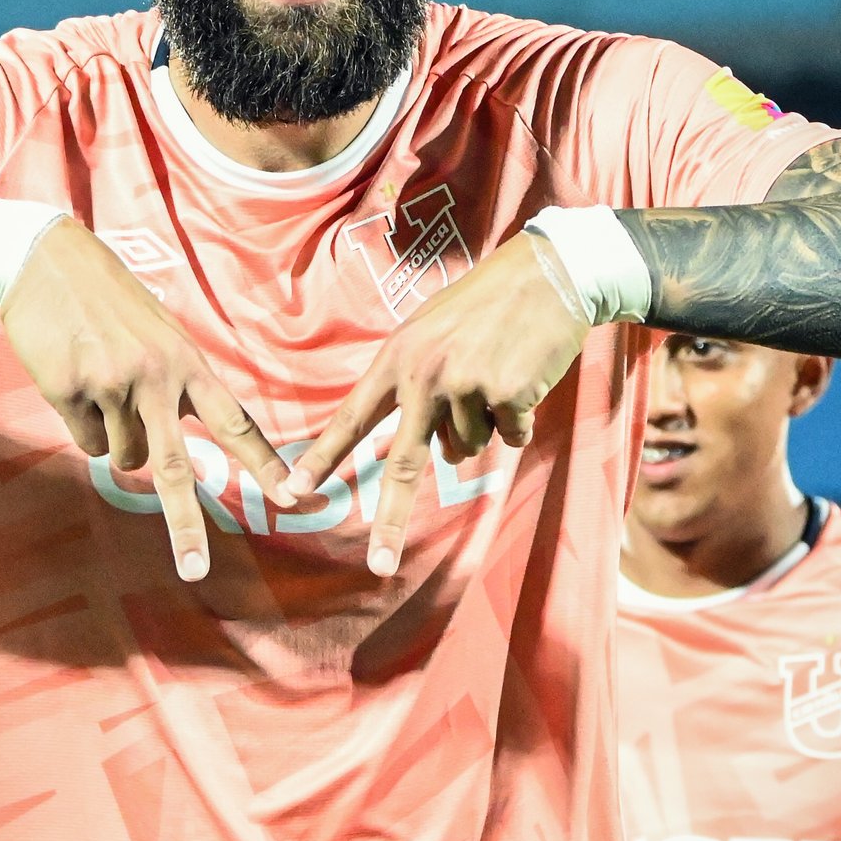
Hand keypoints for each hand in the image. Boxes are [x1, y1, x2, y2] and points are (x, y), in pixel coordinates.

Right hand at [2, 220, 291, 580]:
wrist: (42, 263)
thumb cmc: (108, 301)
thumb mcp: (158, 332)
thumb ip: (176, 385)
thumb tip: (159, 457)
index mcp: (187, 362)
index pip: (235, 421)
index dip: (264, 463)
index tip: (292, 498)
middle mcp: (155, 377)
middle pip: (175, 466)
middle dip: (186, 524)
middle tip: (195, 569)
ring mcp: (110, 386)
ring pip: (120, 458)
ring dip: (114, 439)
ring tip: (101, 385)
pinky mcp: (68, 392)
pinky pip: (85, 441)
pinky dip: (81, 423)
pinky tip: (73, 380)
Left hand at [285, 231, 590, 576]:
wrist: (548, 274)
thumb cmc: (487, 304)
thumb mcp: (432, 332)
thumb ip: (418, 386)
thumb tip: (436, 453)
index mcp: (398, 358)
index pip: (352, 418)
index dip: (323, 458)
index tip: (292, 492)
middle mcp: (425, 375)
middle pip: (405, 464)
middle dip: (390, 522)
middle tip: (380, 566)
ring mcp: (467, 384)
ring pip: (468, 446)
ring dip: (483, 425)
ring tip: (495, 376)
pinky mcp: (507, 392)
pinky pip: (508, 434)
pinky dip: (517, 417)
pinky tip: (523, 377)